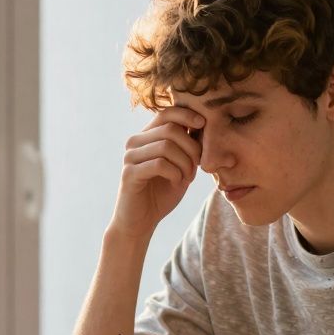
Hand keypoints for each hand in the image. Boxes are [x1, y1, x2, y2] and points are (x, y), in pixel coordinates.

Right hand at [109, 106, 204, 239]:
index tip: (203, 124)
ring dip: (185, 163)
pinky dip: (175, 174)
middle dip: (191, 148)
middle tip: (196, 168)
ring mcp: (130, 157)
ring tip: (187, 178)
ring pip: (166, 146)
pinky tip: (176, 183)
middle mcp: (135, 142)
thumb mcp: (181, 165)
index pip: (166, 113)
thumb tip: (204, 123)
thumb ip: (188, 145)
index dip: (187, 115)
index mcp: (146, 136)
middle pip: (170, 129)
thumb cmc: (163, 192)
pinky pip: (159, 164)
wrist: (141, 221)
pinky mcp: (130, 174)